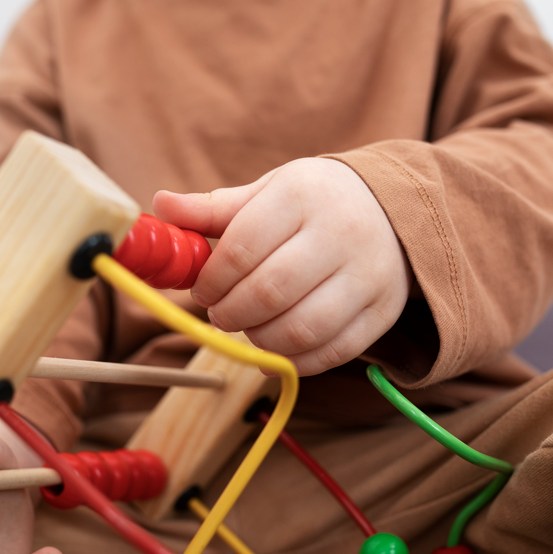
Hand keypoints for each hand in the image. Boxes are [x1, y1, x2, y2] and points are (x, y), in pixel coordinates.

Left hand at [154, 158, 411, 375]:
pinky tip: (274, 350)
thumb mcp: (268, 193)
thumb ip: (214, 208)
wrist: (393, 211)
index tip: (201, 290)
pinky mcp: (382, 312)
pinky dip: (295, 360)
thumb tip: (159, 206)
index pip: (243, 246)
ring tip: (247, 329)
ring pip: (302, 328)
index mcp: (302, 195)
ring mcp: (367, 276)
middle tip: (219, 315)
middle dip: (231, 313)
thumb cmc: (314, 204)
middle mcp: (340, 233)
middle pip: (270, 291)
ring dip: (260, 340)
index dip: (212, 279)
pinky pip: (332, 352)